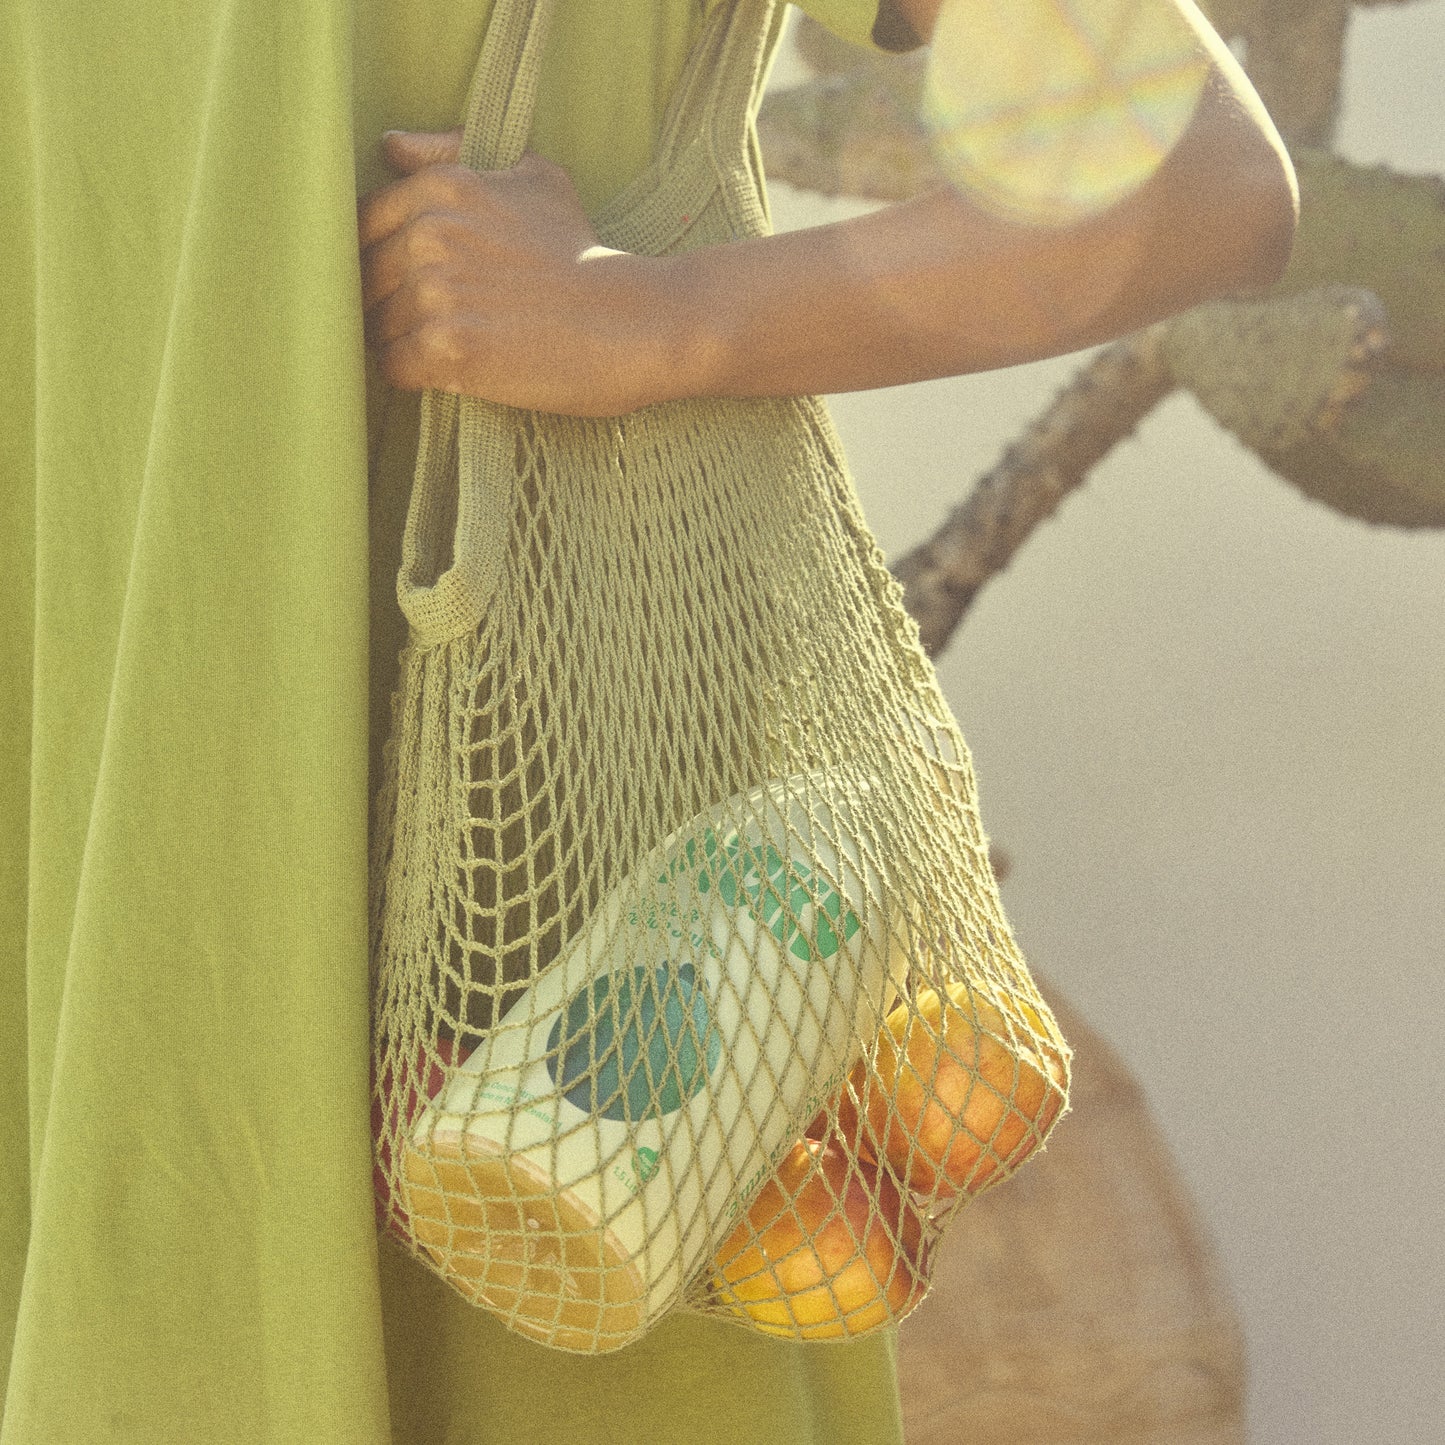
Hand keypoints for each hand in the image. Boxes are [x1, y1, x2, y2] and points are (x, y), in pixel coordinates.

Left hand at [357, 130, 680, 415]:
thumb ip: (453, 152)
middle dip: (386, 303)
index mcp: (439, 188)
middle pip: (362, 280)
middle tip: (433, 322)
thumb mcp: (533, 176)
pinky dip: (413, 375)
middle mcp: (427, 235)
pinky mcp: (446, 349)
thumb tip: (391, 148)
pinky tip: (451, 371)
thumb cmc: (583, 253)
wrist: (631, 321)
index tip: (411, 281)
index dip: (381, 260)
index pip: (360, 226)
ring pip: (374, 327)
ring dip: (402, 341)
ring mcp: (433, 294)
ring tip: (448, 347)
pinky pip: (393, 367)